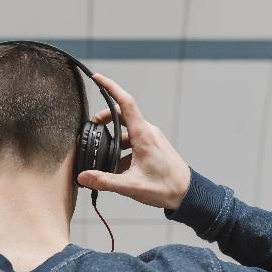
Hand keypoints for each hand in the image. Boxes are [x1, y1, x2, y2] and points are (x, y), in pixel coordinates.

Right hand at [76, 73, 191, 209]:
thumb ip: (105, 181)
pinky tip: (115, 167)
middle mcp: (148, 132)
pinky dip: (122, 149)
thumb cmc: (165, 188)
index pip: (125, 103)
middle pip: (122, 116)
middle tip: (91, 128)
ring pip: (127, 131)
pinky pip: (133, 142)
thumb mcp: (131, 186)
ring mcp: (152, 139)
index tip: (97, 78)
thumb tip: (83, 176)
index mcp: (143, 135)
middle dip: (104, 119)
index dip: (111, 88)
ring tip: (101, 153)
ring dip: (113, 138)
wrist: (188, 194)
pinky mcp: (153, 147)